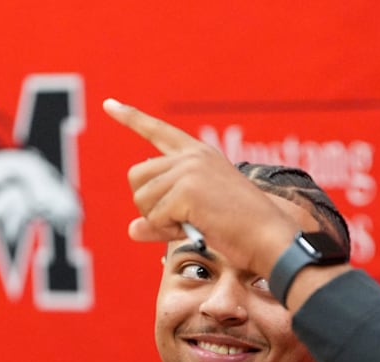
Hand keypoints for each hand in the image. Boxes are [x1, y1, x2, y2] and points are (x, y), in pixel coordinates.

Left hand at [102, 98, 296, 273]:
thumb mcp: (197, 218)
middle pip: (136, 176)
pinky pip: (154, 217)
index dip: (131, 118)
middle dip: (148, 205)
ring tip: (191, 225)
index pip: (159, 131)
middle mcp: (192, 157)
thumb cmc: (243, 231)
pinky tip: (195, 229)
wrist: (269, 238)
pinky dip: (168, 231)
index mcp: (200, 155)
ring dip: (158, 221)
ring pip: (141, 199)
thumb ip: (162, 219)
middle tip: (177, 221)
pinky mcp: (187, 191)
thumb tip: (131, 229)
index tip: (109, 104)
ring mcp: (189, 171)